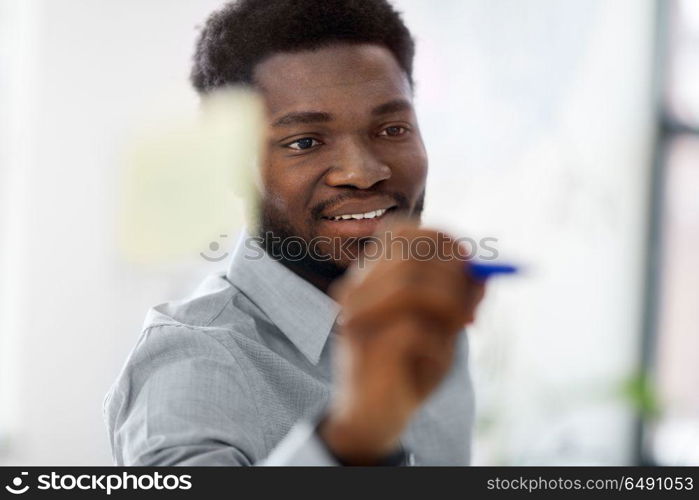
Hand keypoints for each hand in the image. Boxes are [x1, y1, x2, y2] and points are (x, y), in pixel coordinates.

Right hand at [319, 223, 484, 464]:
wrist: (374, 418)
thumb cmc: (408, 366)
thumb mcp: (440, 326)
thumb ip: (458, 296)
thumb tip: (484, 270)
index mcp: (369, 275)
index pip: (401, 231)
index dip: (441, 238)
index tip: (470, 262)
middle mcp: (356, 289)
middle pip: (411, 254)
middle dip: (454, 276)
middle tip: (472, 308)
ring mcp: (356, 317)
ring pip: (412, 287)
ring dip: (449, 308)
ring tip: (457, 332)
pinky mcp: (365, 347)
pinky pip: (416, 331)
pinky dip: (437, 347)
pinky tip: (431, 364)